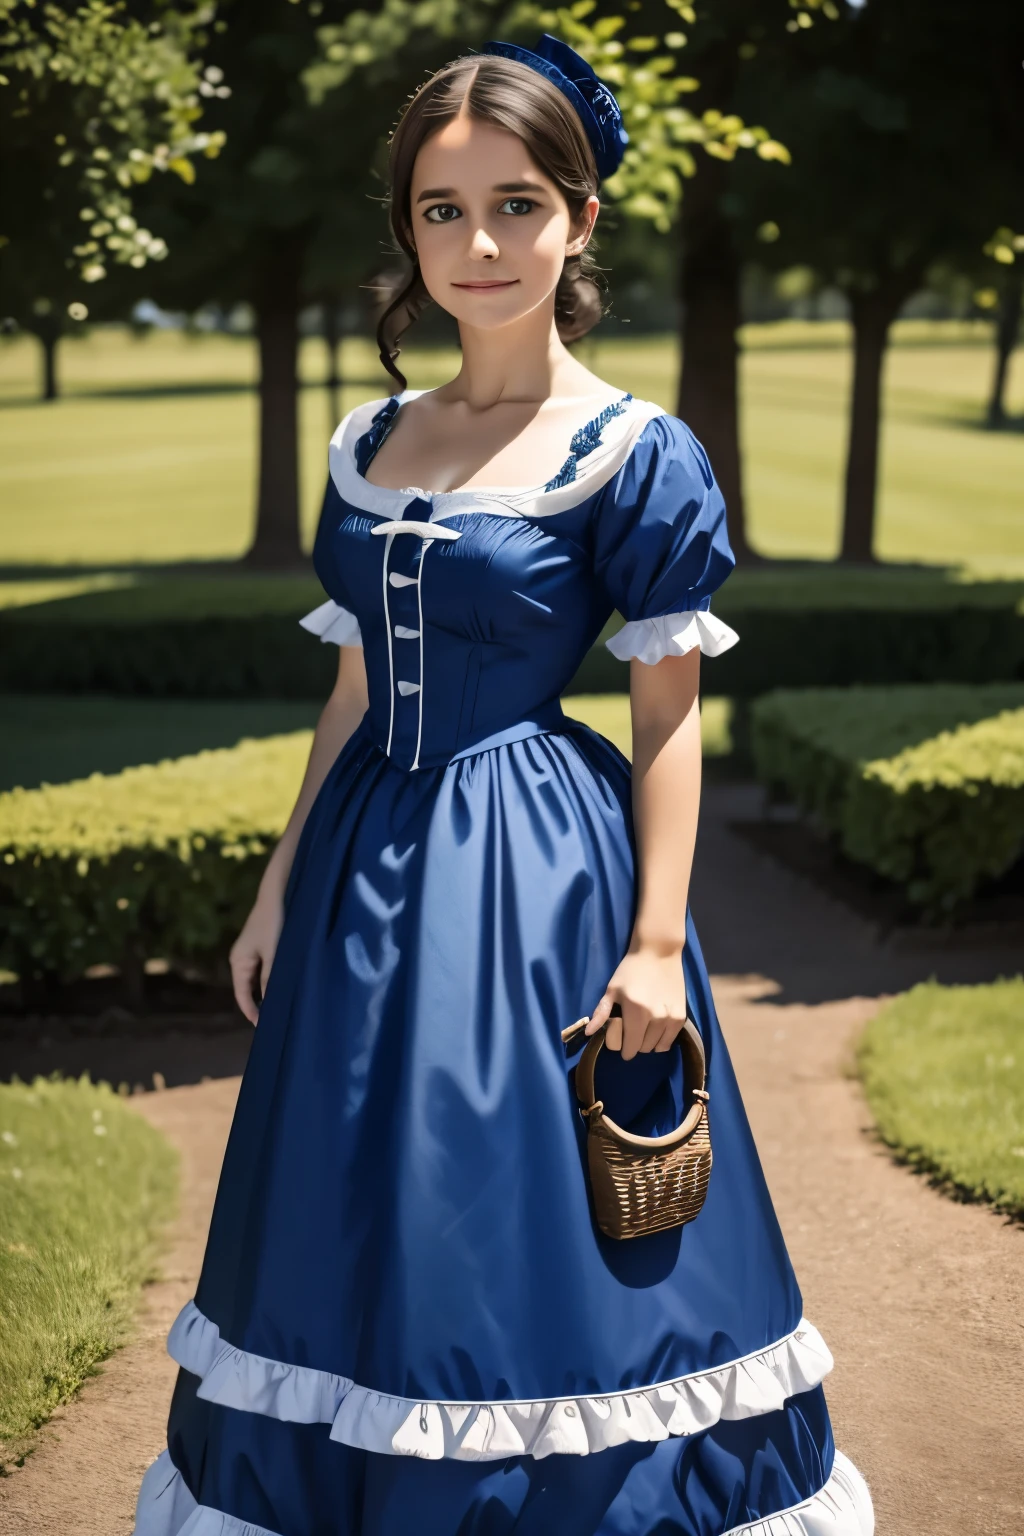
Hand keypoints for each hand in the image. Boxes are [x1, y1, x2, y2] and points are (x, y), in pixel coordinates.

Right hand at [229, 891, 283, 1025]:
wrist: (277, 893)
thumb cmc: (274, 923)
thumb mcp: (274, 954)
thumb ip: (271, 980)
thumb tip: (271, 1004)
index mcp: (238, 962)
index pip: (242, 995)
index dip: (251, 1012)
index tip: (264, 1028)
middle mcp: (241, 959)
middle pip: (248, 990)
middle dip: (260, 1005)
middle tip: (277, 1021)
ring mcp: (251, 953)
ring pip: (258, 980)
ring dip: (268, 992)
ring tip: (282, 1008)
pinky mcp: (262, 947)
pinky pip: (264, 970)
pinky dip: (272, 980)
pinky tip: (285, 986)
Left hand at [585, 945, 686, 1060]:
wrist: (659, 952)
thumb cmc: (631, 969)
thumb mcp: (612, 989)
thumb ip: (601, 1013)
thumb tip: (588, 1034)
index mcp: (635, 1012)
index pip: (630, 1047)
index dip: (624, 1050)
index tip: (621, 1044)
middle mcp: (654, 1018)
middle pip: (643, 1048)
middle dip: (635, 1045)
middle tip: (632, 1032)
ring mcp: (670, 1018)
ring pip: (657, 1046)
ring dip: (649, 1043)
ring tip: (644, 1030)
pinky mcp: (681, 1016)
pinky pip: (670, 1040)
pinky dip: (662, 1040)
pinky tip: (656, 1031)